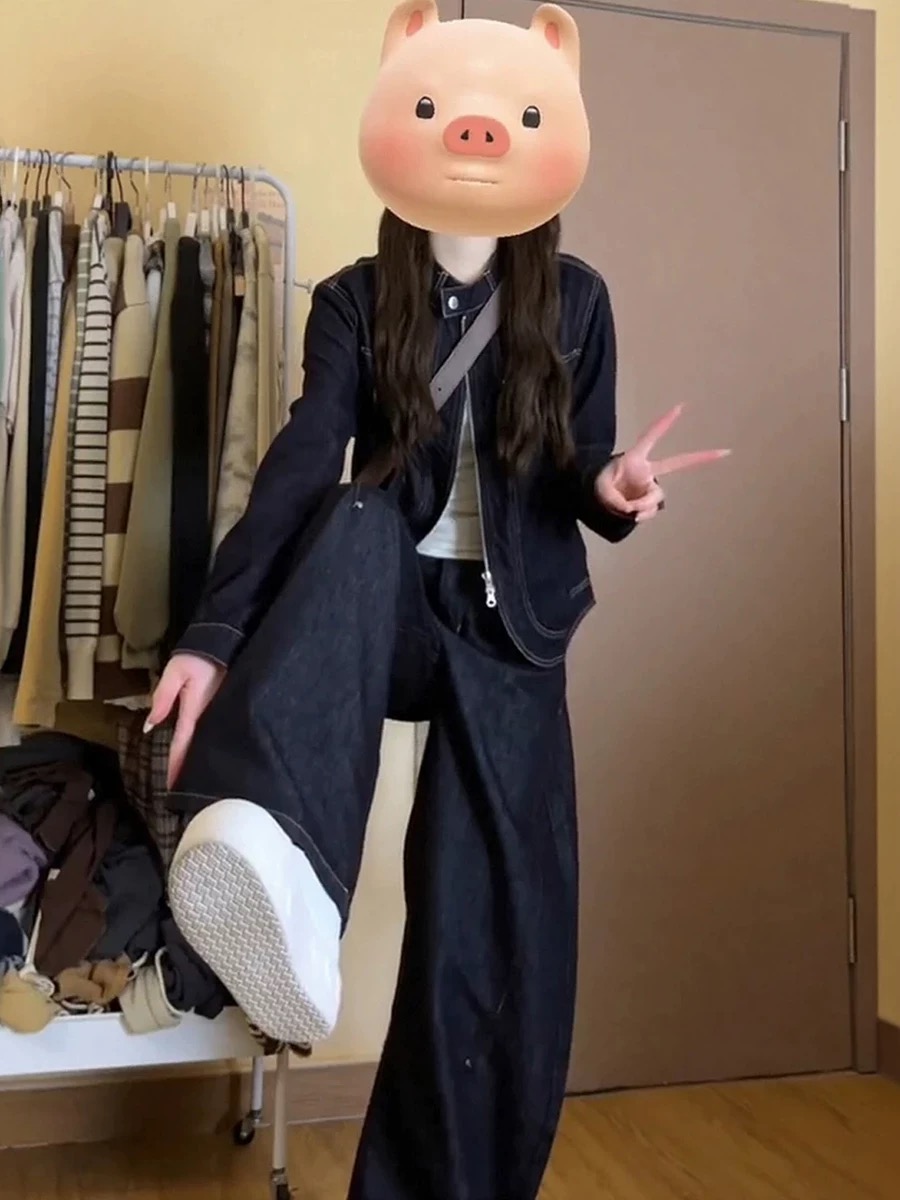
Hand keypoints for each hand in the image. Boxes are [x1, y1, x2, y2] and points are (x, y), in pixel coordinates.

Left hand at [145, 654, 225, 789]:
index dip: (176, 766)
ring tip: (191, 781)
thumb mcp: (176, 671)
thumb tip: (149, 725)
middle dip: (189, 771)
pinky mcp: (223, 710)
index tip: (171, 789)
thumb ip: (163, 697)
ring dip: (196, 761)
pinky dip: (204, 746)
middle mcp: (210, 716)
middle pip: (197, 749)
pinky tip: (202, 755)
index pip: (183, 744)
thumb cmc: (198, 656)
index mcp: (196, 710)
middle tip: (181, 795)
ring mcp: (218, 714)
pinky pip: (211, 733)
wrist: (227, 641)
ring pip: (205, 743)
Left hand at [596, 404, 729, 522]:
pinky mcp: (649, 501)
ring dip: (644, 504)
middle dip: (701, 457)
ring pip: (658, 496)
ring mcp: (651, 485)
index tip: (681, 407)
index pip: (651, 437)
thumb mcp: (602, 489)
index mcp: (635, 459)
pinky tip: (634, 516)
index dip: (664, 423)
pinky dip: (643, 514)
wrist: (597, 501)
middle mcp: (647, 471)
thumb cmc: (598, 486)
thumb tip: (635, 511)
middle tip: (725, 452)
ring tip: (630, 509)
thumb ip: (617, 499)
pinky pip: (653, 509)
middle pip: (678, 463)